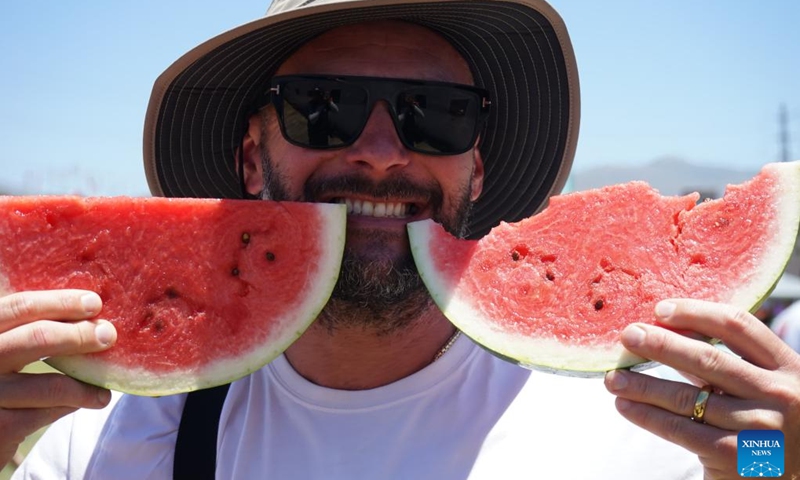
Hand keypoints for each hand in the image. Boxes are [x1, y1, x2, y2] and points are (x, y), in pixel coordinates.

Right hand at [0, 290, 116, 467]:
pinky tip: (86, 402)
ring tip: (104, 389)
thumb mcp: (5, 347)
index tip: (94, 302)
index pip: (19, 307)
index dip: (59, 302)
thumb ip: (30, 332)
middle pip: (34, 337)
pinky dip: (70, 406)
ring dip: (84, 386)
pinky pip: (45, 414)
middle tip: (108, 335)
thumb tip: (91, 317)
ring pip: (48, 385)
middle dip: (78, 335)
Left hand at [604, 299, 799, 478]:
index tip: (660, 309)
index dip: (697, 312)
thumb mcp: (764, 389)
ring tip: (613, 378)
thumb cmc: (769, 428)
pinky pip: (679, 428)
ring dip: (642, 385)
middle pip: (708, 358)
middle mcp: (779, 394)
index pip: (739, 326)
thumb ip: (724, 365)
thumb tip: (666, 334)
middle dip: (661, 344)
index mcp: (789, 368)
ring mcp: (758, 427)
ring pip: (685, 396)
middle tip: (628, 335)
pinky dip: (647, 415)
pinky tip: (625, 405)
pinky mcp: (734, 456)